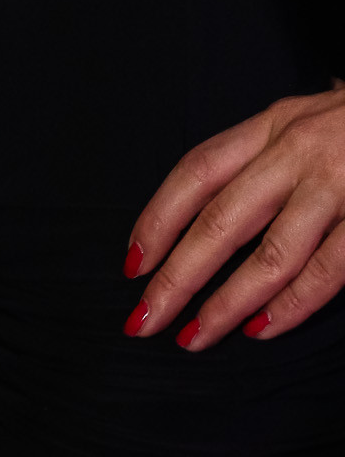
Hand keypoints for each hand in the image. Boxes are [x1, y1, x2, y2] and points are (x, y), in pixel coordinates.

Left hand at [124, 83, 344, 348]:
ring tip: (196, 336)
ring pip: (270, 254)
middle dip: (176, 275)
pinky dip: (292, 306)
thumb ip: (256, 156)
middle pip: (219, 219)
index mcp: (270, 125)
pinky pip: (327, 271)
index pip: (197, 171)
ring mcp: (337, 186)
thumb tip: (193, 204)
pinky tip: (261, 329)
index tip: (131, 263)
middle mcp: (296, 151)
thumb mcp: (300, 120)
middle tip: (144, 318)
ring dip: (227, 302)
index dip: (158, 217)